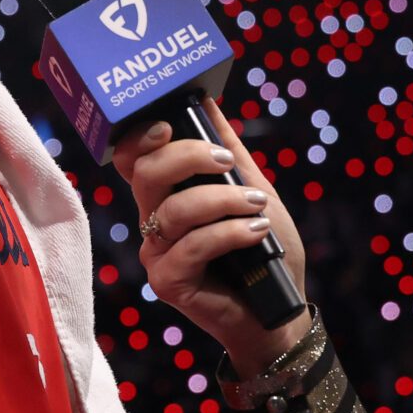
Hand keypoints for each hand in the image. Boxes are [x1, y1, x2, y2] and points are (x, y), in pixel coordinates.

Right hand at [114, 97, 309, 373]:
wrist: (279, 311)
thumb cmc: (265, 252)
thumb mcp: (253, 192)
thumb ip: (231, 152)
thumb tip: (208, 101)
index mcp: (164, 196)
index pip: (132, 159)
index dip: (140, 137)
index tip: (168, 123)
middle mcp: (152, 222)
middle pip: (146, 174)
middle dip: (188, 157)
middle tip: (226, 161)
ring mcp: (156, 253)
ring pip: (173, 210)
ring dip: (222, 200)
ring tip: (257, 206)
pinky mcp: (167, 282)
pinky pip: (191, 246)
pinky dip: (228, 233)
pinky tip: (256, 232)